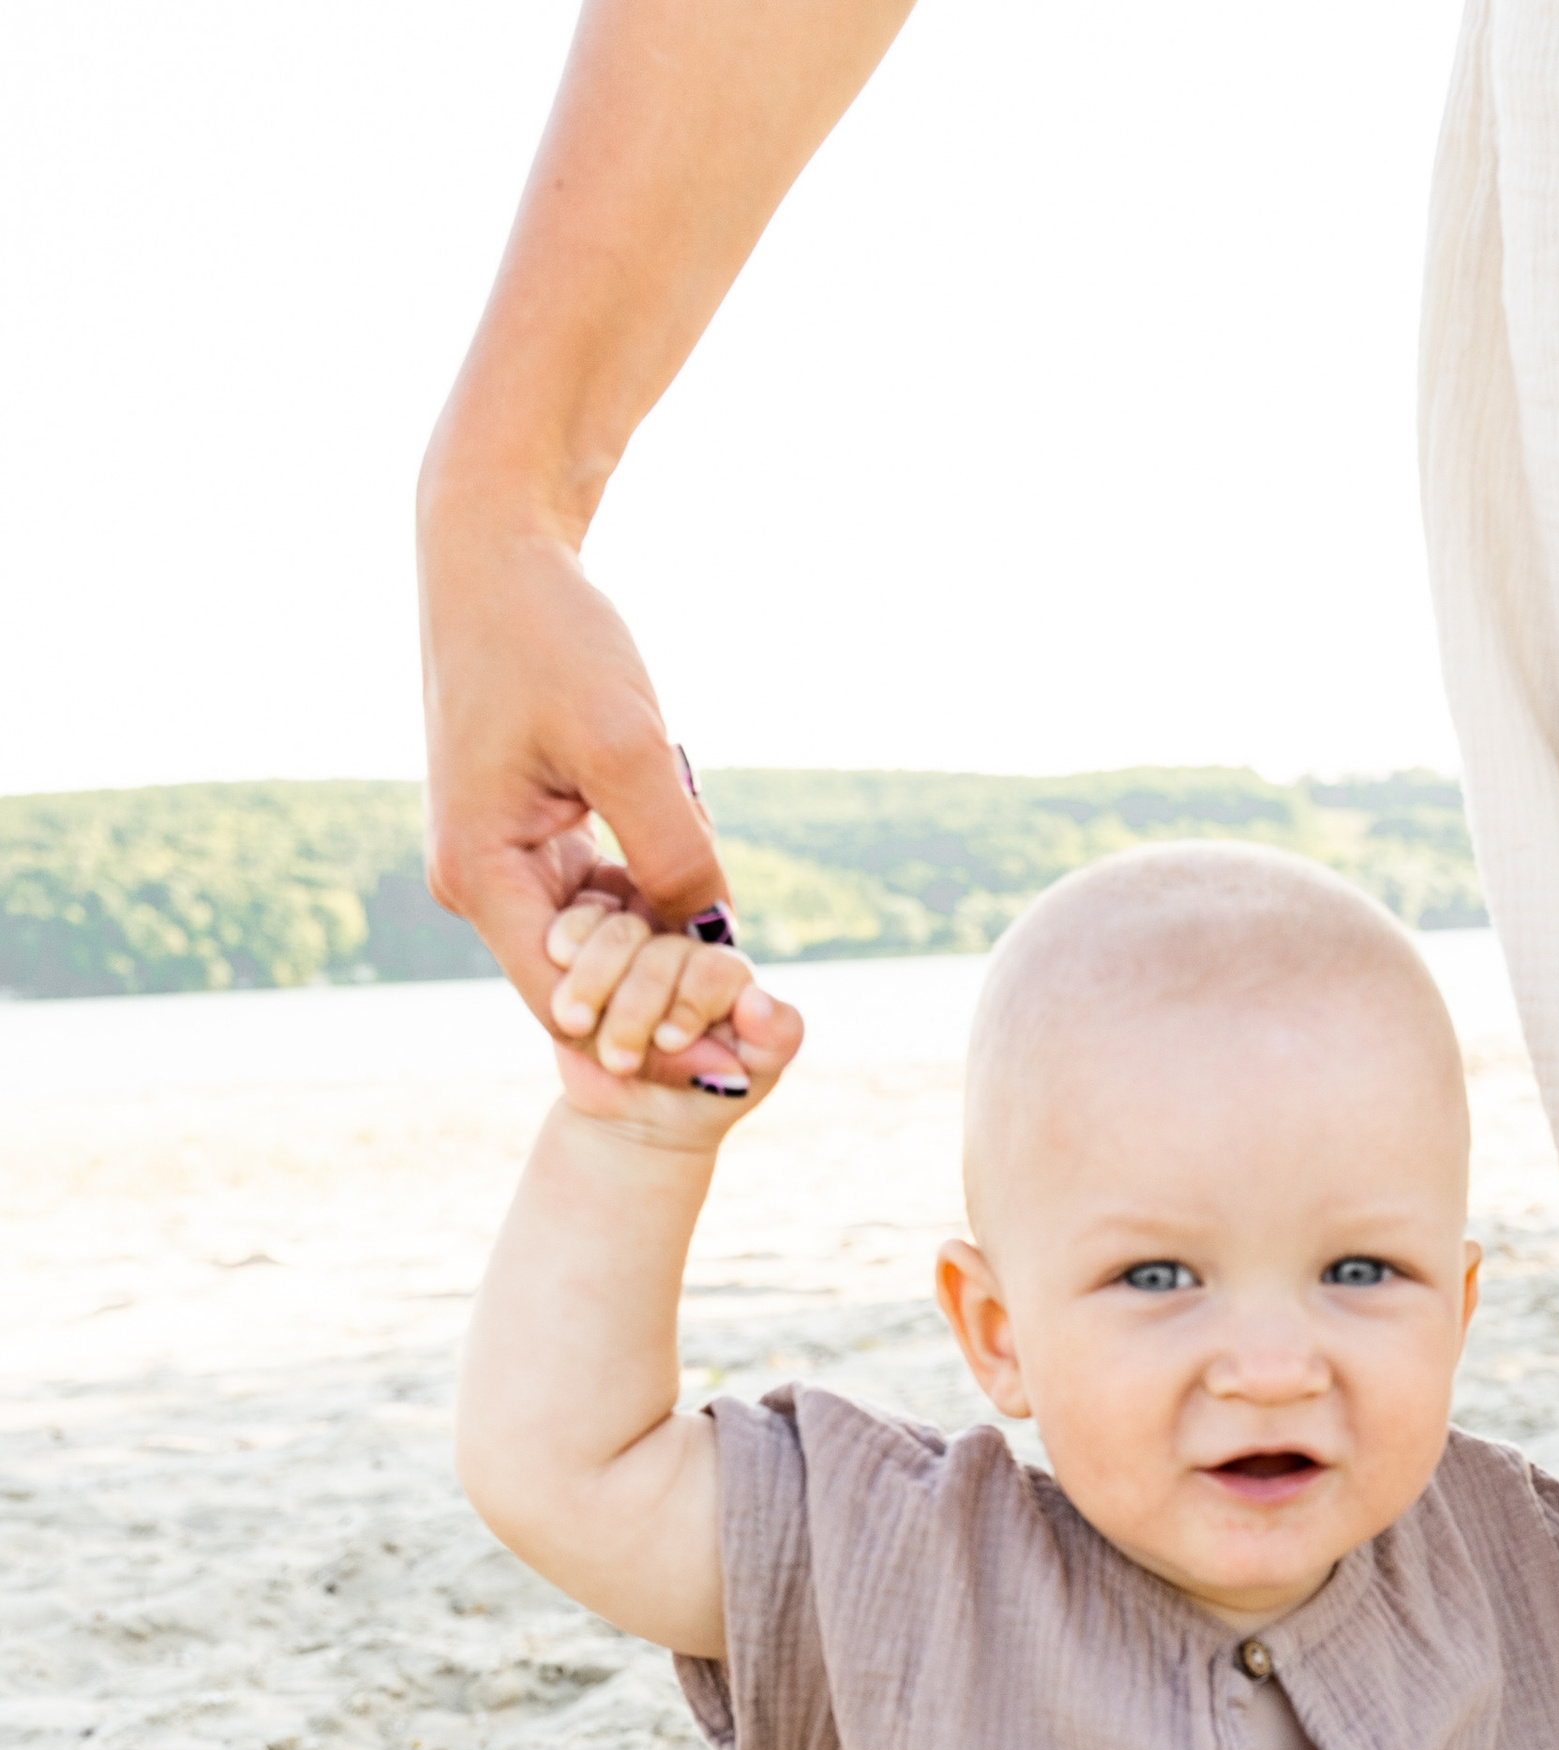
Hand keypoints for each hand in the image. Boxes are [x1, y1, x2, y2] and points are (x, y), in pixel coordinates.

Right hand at [420, 505, 736, 1083]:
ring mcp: (503, 856)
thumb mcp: (628, 748)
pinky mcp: (531, 827)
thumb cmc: (550, 634)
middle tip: (757, 1034)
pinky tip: (707, 894)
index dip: (651, 1046)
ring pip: (600, 939)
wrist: (494, 546)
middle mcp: (480, 880)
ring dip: (666, 952)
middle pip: (585, 983)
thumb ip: (674, 853)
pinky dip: (653, 902)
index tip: (730, 1071)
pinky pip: (600, 892)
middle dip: (666, 1004)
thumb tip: (720, 938)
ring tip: (745, 971)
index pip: (568, 1008)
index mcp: (480, 876)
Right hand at [543, 897, 802, 1132]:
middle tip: (622, 1061)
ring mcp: (633, 941)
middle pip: (660, 952)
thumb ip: (775, 1040)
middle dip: (636, 1010)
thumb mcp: (750, 1077)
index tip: (670, 1043)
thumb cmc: (705, 1094)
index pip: (713, 968)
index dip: (691, 1003)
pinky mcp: (586, 944)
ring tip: (578, 1028)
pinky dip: (565, 946)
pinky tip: (557, 974)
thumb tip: (758, 1003)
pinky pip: (573, 925)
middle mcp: (684, 945)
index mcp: (728, 971)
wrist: (637, 1116)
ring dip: (595, 985)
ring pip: (617, 933)